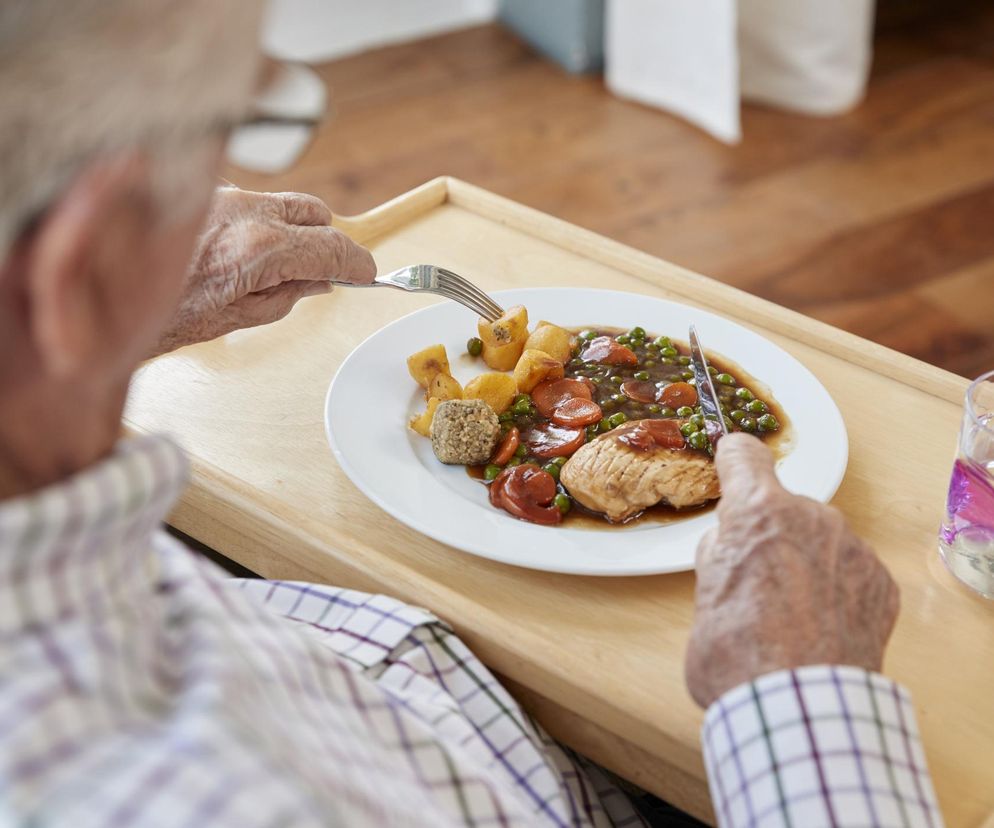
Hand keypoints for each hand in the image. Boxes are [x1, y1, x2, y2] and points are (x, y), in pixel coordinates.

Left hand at [153, 187, 375, 354]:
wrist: (102, 298)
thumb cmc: (163, 317)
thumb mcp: (240, 318)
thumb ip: (289, 295)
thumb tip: (319, 282)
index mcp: (261, 250)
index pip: (332, 246)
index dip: (357, 262)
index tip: (366, 274)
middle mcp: (244, 212)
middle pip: (316, 212)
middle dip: (326, 239)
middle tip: (322, 269)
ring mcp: (221, 196)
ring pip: (282, 201)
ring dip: (292, 227)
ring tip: (276, 262)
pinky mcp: (200, 191)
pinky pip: (246, 200)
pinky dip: (255, 221)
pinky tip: (235, 248)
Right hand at [685, 433, 898, 707]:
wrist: (796, 708)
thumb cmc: (736, 653)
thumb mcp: (703, 593)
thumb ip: (721, 553)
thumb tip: (733, 542)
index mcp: (757, 511)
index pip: (743, 455)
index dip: (733, 461)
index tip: (731, 467)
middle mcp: (811, 516)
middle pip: (784, 507)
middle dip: (770, 533)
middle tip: (754, 582)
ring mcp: (851, 548)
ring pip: (820, 539)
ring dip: (805, 561)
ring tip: (791, 614)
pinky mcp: (880, 582)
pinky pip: (850, 570)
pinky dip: (836, 590)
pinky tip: (820, 627)